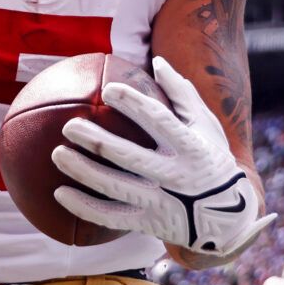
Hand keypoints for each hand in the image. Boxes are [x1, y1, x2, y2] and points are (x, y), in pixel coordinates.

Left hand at [50, 56, 275, 260]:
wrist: (227, 219)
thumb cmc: (211, 159)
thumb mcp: (207, 127)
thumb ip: (183, 95)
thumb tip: (157, 61)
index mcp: (191, 147)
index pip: (160, 122)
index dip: (135, 105)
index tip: (109, 90)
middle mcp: (176, 176)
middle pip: (129, 157)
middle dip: (97, 141)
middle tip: (69, 126)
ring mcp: (161, 202)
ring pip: (115, 187)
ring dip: (83, 171)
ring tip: (56, 154)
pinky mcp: (148, 223)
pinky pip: (111, 217)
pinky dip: (84, 207)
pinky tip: (59, 193)